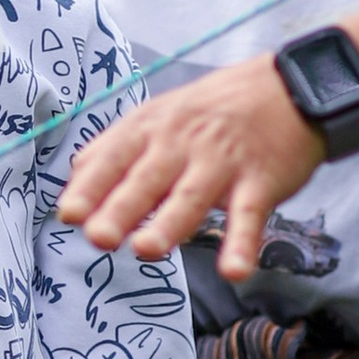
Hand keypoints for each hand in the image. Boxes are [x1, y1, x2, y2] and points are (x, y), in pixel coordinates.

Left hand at [59, 55, 326, 276]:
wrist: (289, 87)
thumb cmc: (214, 108)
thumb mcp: (160, 114)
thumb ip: (118, 147)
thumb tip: (75, 177)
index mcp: (151, 128)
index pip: (113, 158)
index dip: (91, 187)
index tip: (69, 214)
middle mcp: (181, 144)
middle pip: (147, 179)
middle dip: (121, 208)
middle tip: (99, 236)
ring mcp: (221, 162)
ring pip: (191, 196)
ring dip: (170, 224)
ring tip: (147, 250)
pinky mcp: (260, 181)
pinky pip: (249, 216)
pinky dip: (242, 243)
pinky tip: (234, 271)